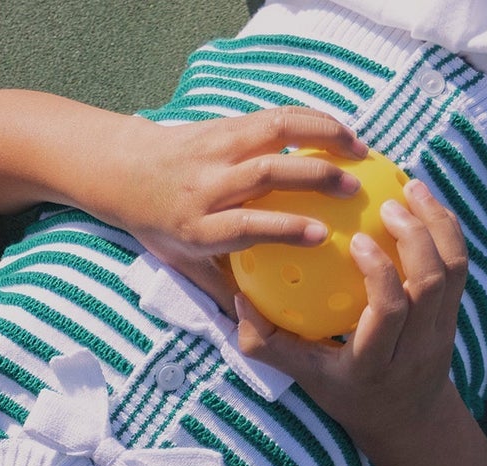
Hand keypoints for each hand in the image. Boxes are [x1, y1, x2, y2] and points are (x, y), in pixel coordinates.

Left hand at [123, 106, 369, 305]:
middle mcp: (207, 187)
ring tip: (360, 150)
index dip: (284, 230)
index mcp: (196, 227)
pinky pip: (275, 117)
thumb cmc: (159, 226)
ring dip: (323, 135)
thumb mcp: (181, 264)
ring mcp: (216, 150)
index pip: (244, 226)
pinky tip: (341, 131)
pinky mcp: (226, 124)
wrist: (126, 171)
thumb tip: (253, 327)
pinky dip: (312, 120)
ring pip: (275, 133)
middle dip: (315, 177)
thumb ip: (219, 289)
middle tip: (354, 189)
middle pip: (265, 175)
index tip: (322, 238)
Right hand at [232, 178, 469, 457]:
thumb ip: (270, 344)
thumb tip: (240, 301)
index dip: (380, 271)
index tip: (357, 239)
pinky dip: (447, 229)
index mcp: (377, 364)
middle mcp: (416, 347)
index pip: (390, 311)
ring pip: (453, 269)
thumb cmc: (347, 395)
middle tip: (389, 203)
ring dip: (437, 224)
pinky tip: (425, 203)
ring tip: (412, 188)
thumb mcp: (305, 377)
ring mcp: (443, 331)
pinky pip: (460, 265)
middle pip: (431, 284)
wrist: (407, 419)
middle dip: (417, 236)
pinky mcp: (457, 315)